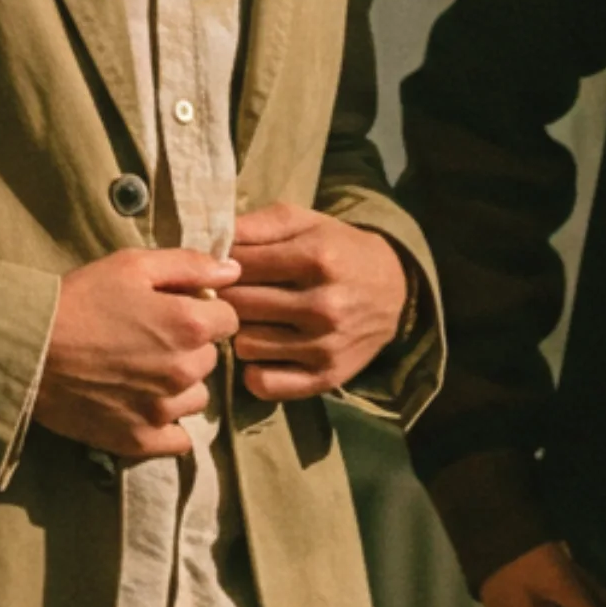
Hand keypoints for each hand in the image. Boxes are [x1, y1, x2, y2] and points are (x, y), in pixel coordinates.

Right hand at [33, 247, 240, 458]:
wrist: (27, 349)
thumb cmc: (79, 300)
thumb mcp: (132, 265)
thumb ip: (189, 264)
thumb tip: (233, 269)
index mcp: (189, 325)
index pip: (228, 320)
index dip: (203, 311)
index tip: (173, 311)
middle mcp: (184, 371)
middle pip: (210, 358)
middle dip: (189, 347)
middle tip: (148, 340)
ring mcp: (163, 409)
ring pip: (196, 397)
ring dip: (179, 386)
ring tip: (140, 372)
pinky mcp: (140, 440)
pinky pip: (178, 439)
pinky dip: (167, 425)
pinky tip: (143, 406)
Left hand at [227, 203, 408, 401]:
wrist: (395, 290)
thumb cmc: (340, 250)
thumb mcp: (306, 223)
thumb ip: (258, 224)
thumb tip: (210, 239)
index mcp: (316, 258)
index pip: (239, 266)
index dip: (222, 266)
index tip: (223, 269)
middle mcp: (322, 304)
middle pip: (238, 306)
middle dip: (228, 298)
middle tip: (234, 295)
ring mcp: (325, 345)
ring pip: (245, 344)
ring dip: (242, 332)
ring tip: (255, 321)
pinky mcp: (326, 377)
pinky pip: (265, 383)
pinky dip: (256, 370)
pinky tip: (265, 352)